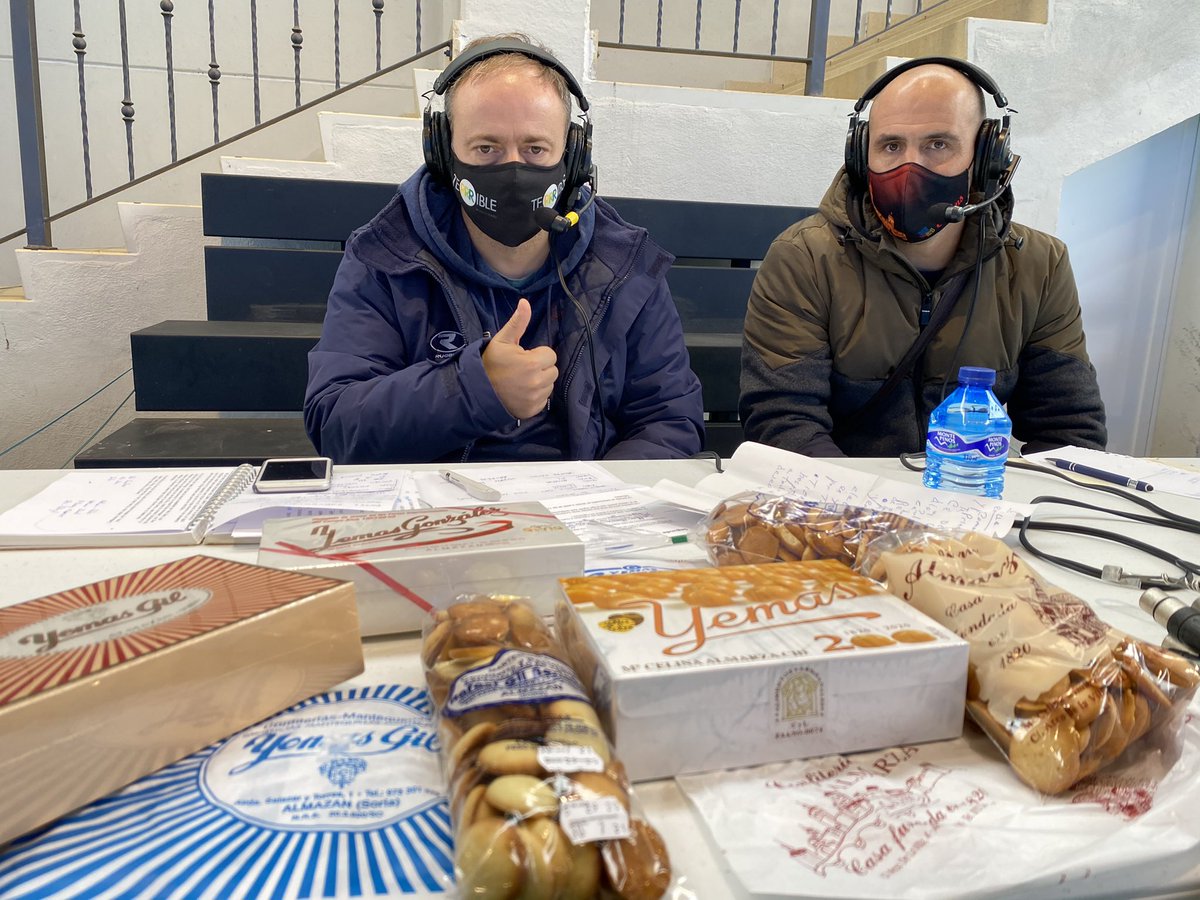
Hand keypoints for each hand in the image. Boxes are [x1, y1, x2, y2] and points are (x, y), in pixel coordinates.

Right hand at [482, 298, 557, 418]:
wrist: (477, 391)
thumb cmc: (491, 364)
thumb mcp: (502, 340)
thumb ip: (517, 323)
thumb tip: (525, 302)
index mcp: (531, 363)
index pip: (550, 355)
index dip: (537, 355)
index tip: (524, 357)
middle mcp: (536, 382)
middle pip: (552, 371)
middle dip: (540, 368)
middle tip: (522, 369)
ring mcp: (535, 398)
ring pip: (549, 386)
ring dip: (540, 382)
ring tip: (521, 381)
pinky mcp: (533, 410)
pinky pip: (544, 400)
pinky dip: (536, 397)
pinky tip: (522, 393)